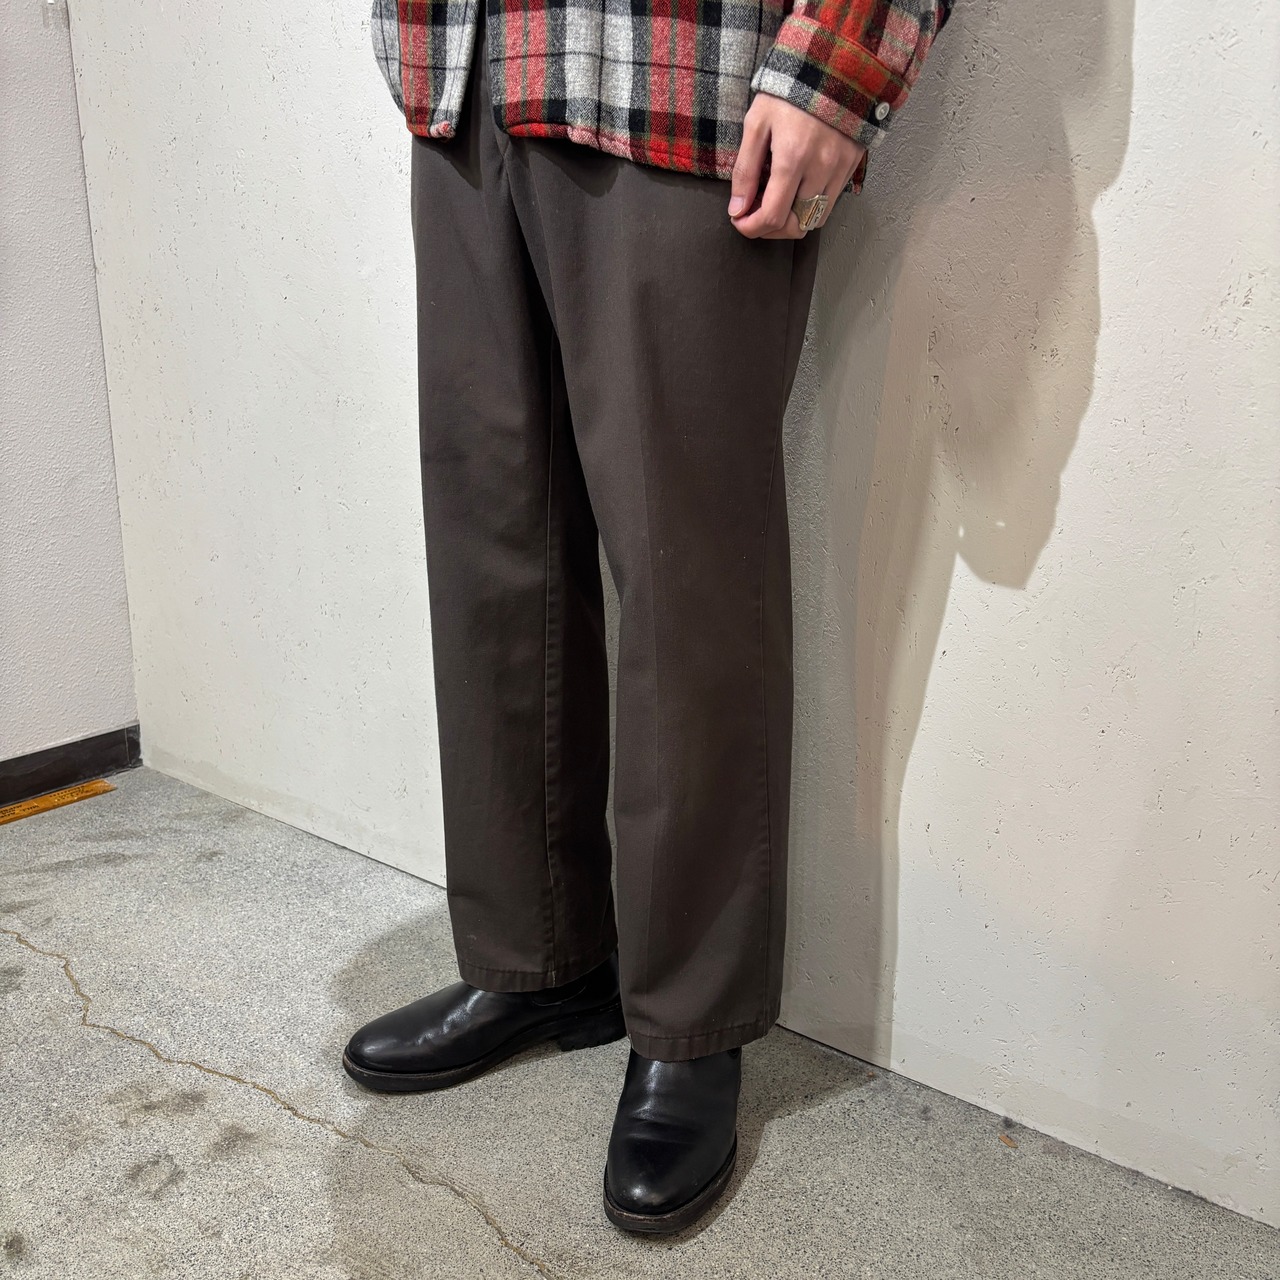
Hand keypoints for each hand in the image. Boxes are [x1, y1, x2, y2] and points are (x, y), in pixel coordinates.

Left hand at [728, 94, 865, 238]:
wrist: (834, 65)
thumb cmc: (789, 90)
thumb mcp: (757, 123)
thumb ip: (745, 169)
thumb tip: (738, 209)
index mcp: (793, 158)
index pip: (772, 216)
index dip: (751, 228)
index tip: (739, 220)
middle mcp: (820, 169)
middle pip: (795, 226)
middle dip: (770, 230)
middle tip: (754, 215)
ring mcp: (839, 169)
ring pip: (814, 220)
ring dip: (791, 222)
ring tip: (775, 205)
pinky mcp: (851, 166)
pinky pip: (830, 204)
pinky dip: (809, 208)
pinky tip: (795, 193)